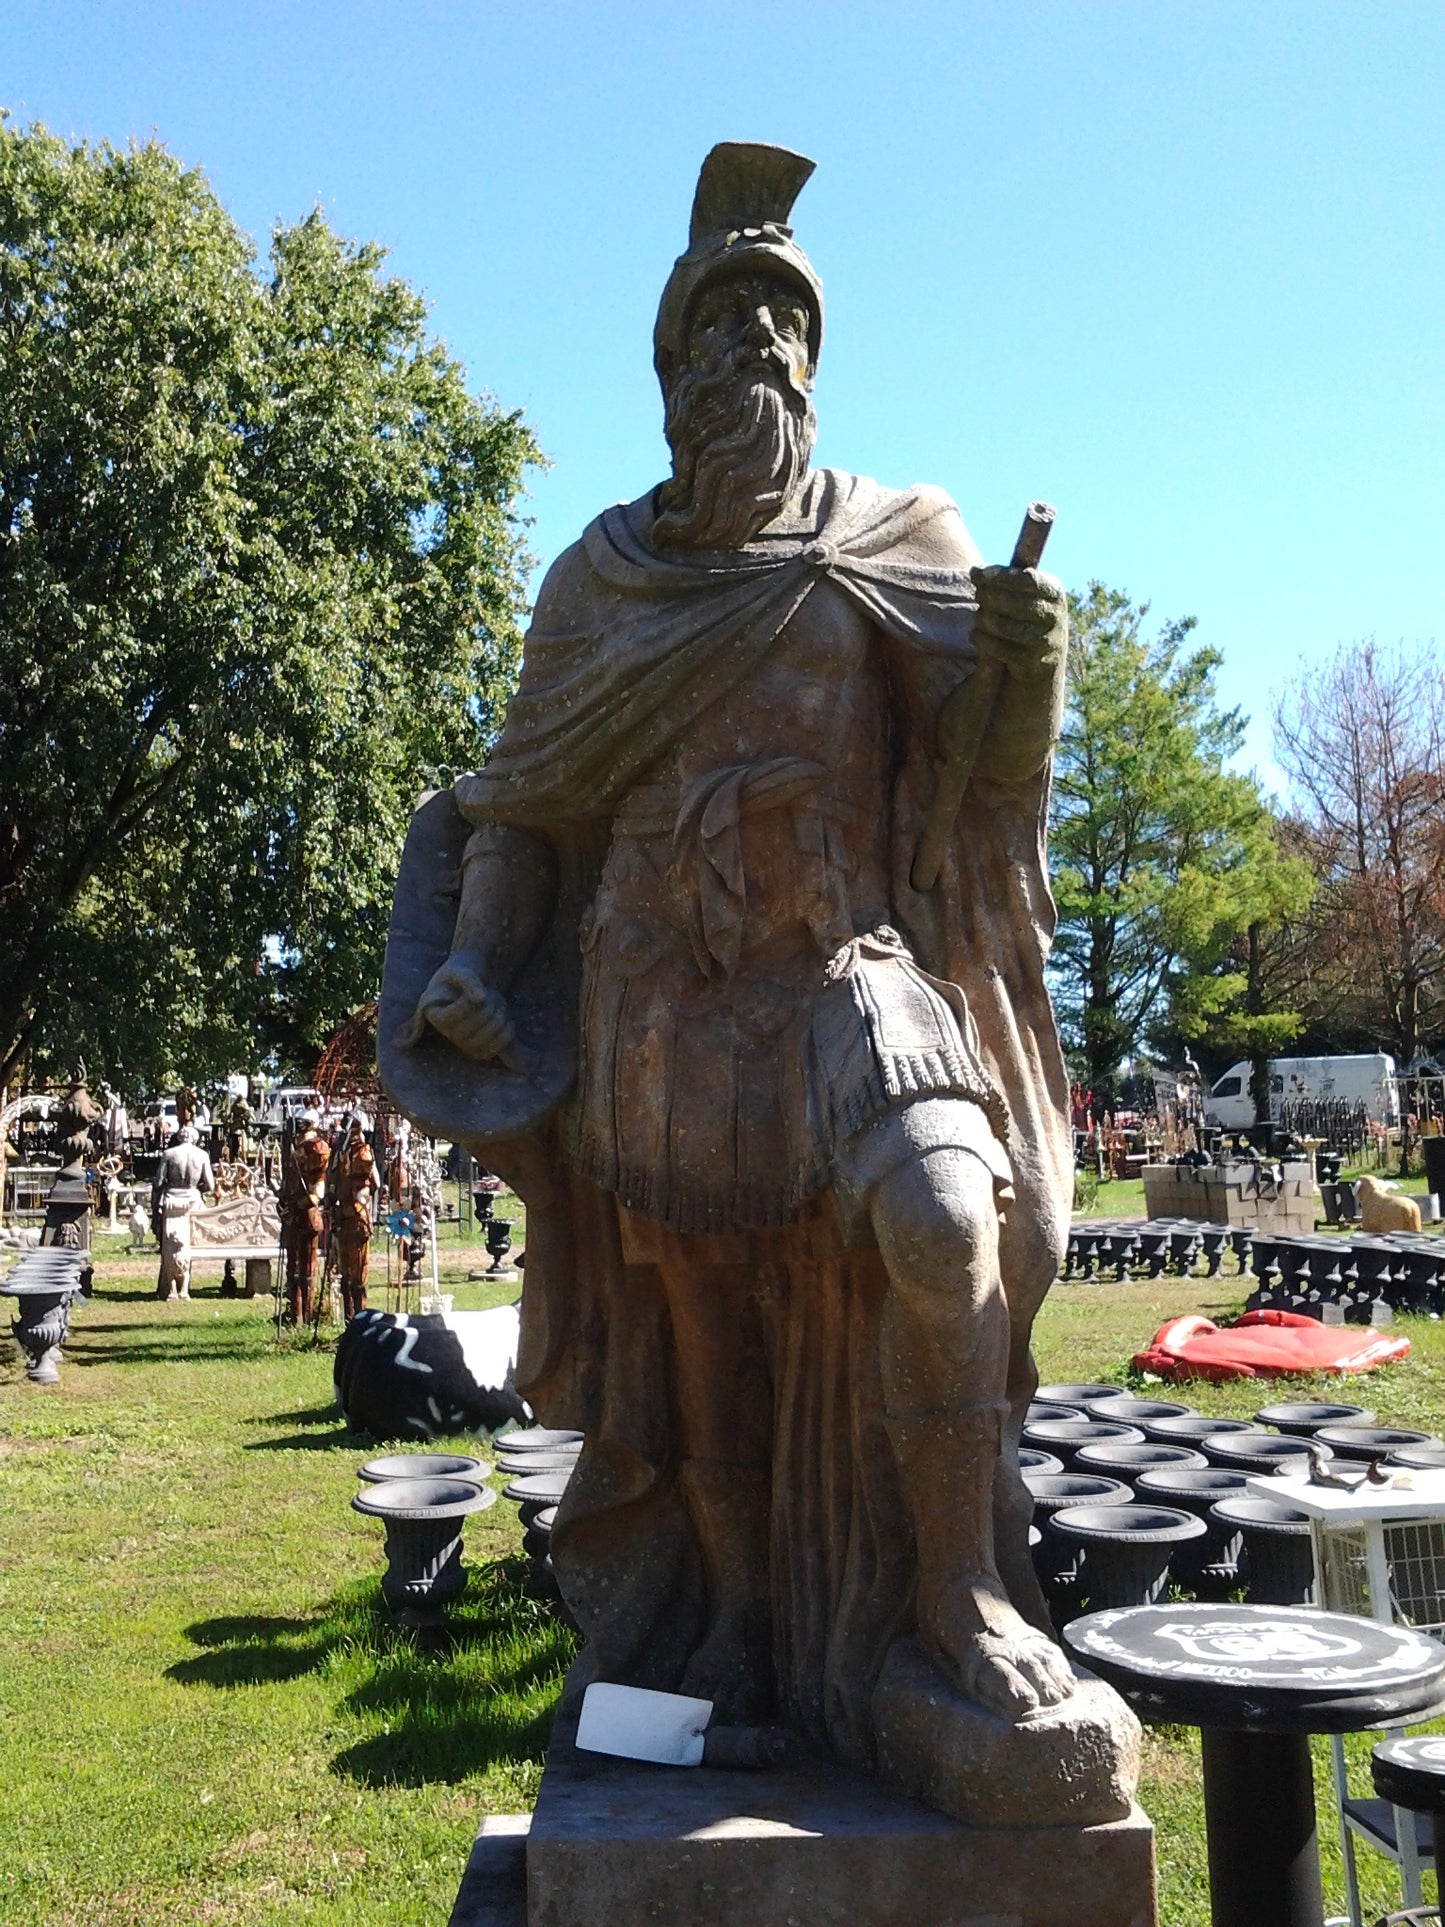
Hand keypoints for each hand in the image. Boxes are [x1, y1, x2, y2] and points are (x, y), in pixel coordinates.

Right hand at [395, 958, 518, 1065]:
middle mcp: (447, 1033)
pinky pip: (494, 1050)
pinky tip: (508, 1021)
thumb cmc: (464, 974)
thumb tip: (480, 998)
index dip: (469, 1003)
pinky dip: (506, 1034)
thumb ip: (469, 980)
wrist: (476, 985)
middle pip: (471, 1028)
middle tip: (491, 994)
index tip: (477, 989)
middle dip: (487, 1007)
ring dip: (499, 1018)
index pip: (452, 1017)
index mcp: (434, 1014)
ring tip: (499, 1005)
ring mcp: (463, 1045)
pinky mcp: (480, 1051)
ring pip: (485, 1039)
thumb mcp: (462, 970)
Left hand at [971, 565, 1066, 681]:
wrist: (1044, 660)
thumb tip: (974, 570)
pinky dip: (983, 640)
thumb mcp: (1025, 594)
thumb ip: (1004, 579)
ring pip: (1003, 625)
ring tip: (979, 616)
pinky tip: (975, 634)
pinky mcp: (1032, 662)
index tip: (976, 574)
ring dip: (984, 618)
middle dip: (988, 596)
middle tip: (978, 595)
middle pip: (1012, 601)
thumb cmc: (1027, 617)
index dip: (999, 576)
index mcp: (1054, 592)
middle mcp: (1054, 615)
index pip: (1026, 579)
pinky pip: (1000, 648)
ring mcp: (1045, 640)